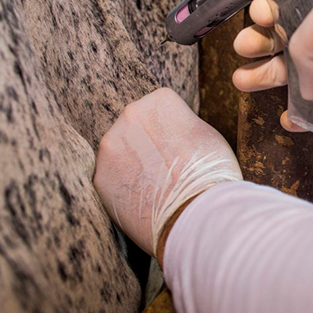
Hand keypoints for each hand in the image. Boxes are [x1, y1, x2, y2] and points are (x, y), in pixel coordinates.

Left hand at [94, 88, 241, 256]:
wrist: (198, 213)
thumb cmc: (211, 174)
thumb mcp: (207, 135)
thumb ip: (182, 126)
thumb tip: (173, 133)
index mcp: (160, 100)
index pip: (160, 109)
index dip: (172, 132)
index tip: (180, 149)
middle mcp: (130, 114)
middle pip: (136, 128)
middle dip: (147, 145)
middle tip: (166, 170)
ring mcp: (111, 145)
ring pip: (120, 153)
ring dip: (133, 166)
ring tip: (155, 188)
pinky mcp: (100, 176)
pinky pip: (111, 179)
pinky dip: (123, 189)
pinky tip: (143, 200)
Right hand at [233, 0, 312, 144]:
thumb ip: (309, 36)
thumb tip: (305, 79)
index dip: (276, 5)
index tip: (258, 17)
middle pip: (300, 33)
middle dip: (267, 42)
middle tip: (247, 48)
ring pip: (312, 72)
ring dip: (277, 77)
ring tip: (248, 80)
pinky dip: (310, 114)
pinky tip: (290, 115)